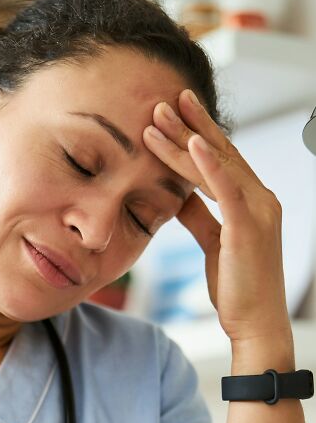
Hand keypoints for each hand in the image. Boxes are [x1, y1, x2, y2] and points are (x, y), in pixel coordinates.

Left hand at [143, 88, 291, 345]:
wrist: (255, 324)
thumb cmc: (236, 288)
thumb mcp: (212, 244)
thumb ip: (200, 216)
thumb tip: (179, 195)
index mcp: (252, 202)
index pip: (221, 160)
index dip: (197, 134)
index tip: (173, 112)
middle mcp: (260, 199)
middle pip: (221, 153)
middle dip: (191, 124)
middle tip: (164, 98)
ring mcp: (258, 211)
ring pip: (218, 165)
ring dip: (188, 137)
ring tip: (161, 114)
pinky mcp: (248, 227)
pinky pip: (226, 189)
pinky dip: (209, 164)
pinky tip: (193, 143)